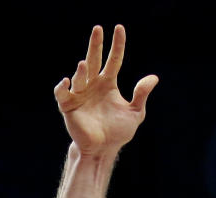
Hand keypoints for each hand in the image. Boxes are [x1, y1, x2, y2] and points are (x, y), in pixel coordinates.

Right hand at [54, 25, 157, 156]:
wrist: (102, 149)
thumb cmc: (118, 132)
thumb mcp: (135, 112)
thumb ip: (141, 95)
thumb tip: (153, 78)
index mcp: (108, 84)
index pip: (114, 60)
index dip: (117, 45)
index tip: (119, 29)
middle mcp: (93, 86)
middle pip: (94, 60)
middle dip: (96, 45)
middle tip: (97, 29)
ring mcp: (80, 95)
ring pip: (80, 77)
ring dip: (81, 71)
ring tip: (83, 64)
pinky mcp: (69, 107)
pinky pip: (62, 94)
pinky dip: (62, 88)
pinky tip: (66, 82)